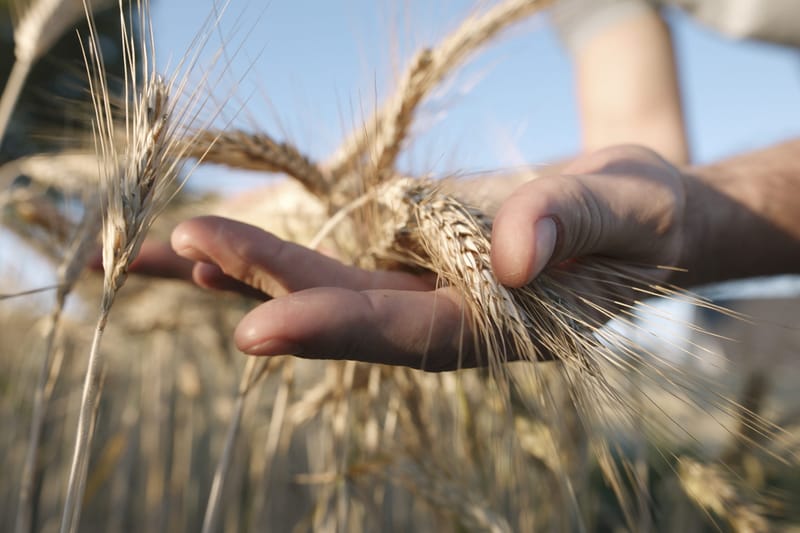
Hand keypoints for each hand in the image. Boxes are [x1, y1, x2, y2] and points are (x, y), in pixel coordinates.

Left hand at [157, 145, 688, 369]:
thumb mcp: (627, 210)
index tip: (257, 328)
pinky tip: (229, 249)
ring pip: (332, 286)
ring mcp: (426, 288)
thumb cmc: (644, 217)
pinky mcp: (415, 257)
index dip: (335, 329)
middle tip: (188, 253)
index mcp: (496, 325)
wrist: (638, 214)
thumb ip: (574, 226)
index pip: (406, 334)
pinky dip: (285, 252)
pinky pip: (342, 256)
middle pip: (347, 310)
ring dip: (257, 272)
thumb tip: (515, 256)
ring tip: (183, 251)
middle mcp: (446, 316)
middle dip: (268, 286)